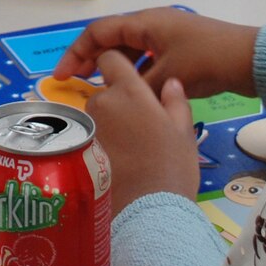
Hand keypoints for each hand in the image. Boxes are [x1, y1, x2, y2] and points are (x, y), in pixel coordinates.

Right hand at [52, 6, 256, 100]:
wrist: (251, 60)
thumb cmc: (206, 60)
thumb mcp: (166, 77)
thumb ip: (135, 86)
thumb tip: (113, 95)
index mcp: (145, 23)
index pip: (98, 33)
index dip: (76, 53)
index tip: (62, 76)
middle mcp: (152, 25)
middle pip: (111, 39)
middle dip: (90, 60)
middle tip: (74, 84)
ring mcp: (167, 37)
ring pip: (129, 50)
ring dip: (113, 67)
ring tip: (99, 90)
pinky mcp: (180, 50)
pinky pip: (146, 58)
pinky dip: (133, 72)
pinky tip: (131, 92)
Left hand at [89, 52, 198, 214]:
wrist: (150, 207)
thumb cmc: (172, 164)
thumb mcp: (183, 130)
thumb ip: (175, 101)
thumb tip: (171, 82)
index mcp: (129, 91)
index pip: (110, 58)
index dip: (117, 63)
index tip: (130, 77)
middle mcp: (103, 102)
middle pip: (105, 89)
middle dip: (119, 100)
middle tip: (142, 123)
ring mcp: (89, 126)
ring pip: (98, 114)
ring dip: (110, 121)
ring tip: (133, 144)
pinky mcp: (82, 147)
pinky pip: (92, 134)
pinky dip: (103, 139)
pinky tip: (121, 158)